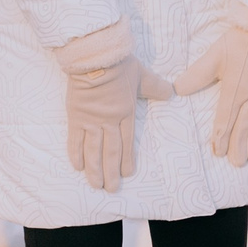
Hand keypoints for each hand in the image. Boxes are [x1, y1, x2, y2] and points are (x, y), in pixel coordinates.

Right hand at [53, 21, 172, 193]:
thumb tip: (173, 93)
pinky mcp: (76, 116)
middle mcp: (109, 122)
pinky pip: (75, 139)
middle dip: (111, 172)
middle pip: (111, 152)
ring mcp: (91, 121)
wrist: (95, 57)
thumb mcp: (144, 75)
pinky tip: (76, 166)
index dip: (127, 160)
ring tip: (95, 184)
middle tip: (111, 189)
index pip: (127, 142)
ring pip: (93, 150)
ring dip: (95, 169)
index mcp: (126, 113)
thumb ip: (157, 87)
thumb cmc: (120, 64)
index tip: (127, 174)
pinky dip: (76, 153)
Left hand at [174, 6, 247, 167]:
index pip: (226, 119)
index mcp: (235, 91)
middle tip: (236, 164)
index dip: (221, 137)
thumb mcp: (214, 57)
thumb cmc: (239, 42)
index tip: (217, 152)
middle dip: (238, 146)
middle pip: (244, 126)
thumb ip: (196, 75)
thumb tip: (176, 89)